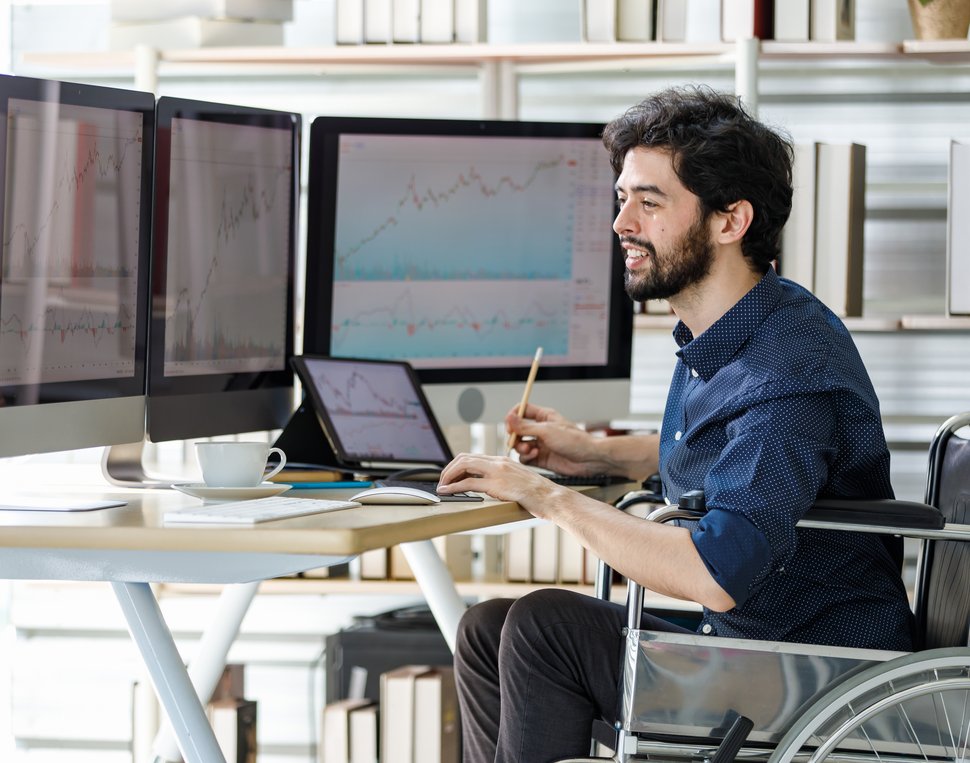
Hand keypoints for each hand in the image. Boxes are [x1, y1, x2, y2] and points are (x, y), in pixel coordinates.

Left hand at [437, 453, 564, 515]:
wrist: (552, 497)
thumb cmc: (539, 494)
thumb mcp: (519, 481)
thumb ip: (504, 479)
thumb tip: (490, 487)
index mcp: (503, 460)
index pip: (474, 457)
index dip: (458, 465)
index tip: (451, 475)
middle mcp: (499, 462)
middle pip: (464, 458)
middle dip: (449, 469)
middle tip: (443, 481)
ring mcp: (497, 472)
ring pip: (463, 466)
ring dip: (448, 476)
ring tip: (441, 486)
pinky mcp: (497, 484)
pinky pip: (468, 483)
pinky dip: (453, 487)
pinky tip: (447, 492)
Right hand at [505, 403, 601, 475]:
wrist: (589, 459)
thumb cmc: (574, 440)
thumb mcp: (546, 430)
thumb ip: (525, 426)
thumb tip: (508, 418)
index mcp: (544, 416)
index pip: (522, 411)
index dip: (513, 417)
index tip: (510, 426)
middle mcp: (541, 429)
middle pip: (518, 430)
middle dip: (515, 436)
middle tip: (516, 441)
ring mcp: (541, 444)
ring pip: (520, 445)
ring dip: (521, 448)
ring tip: (529, 450)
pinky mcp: (542, 458)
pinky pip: (526, 458)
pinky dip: (526, 457)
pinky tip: (535, 456)